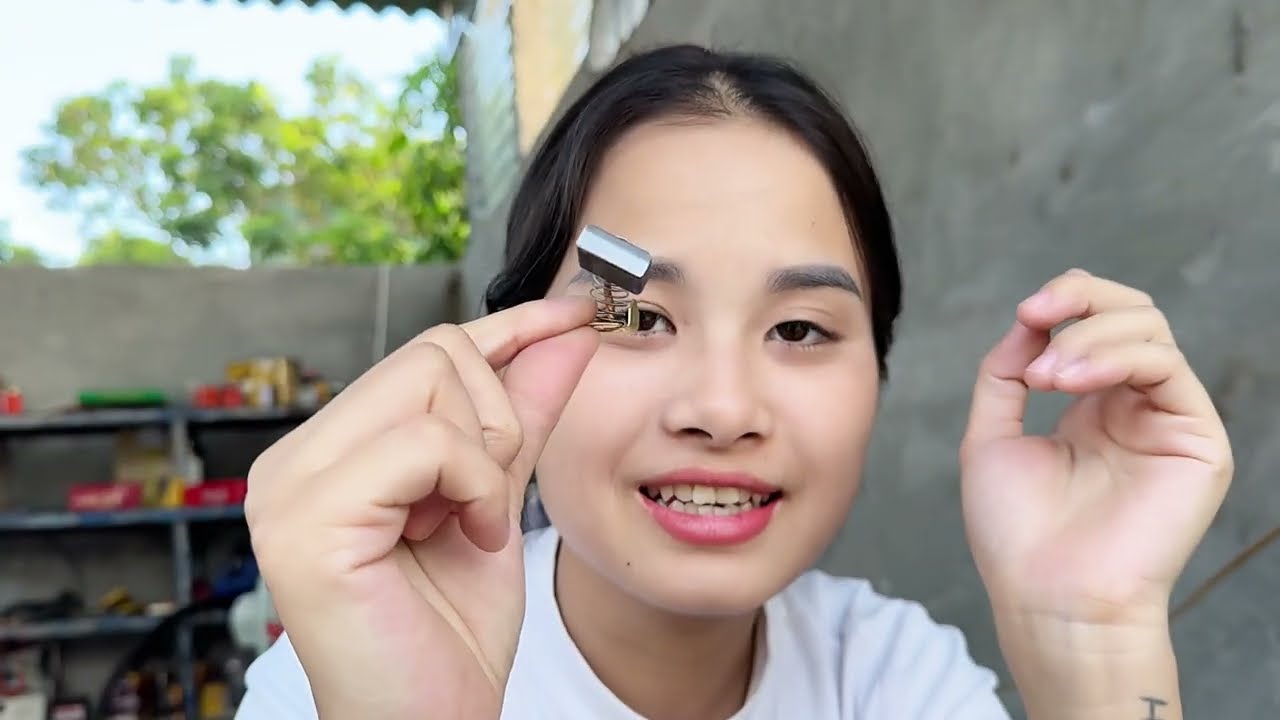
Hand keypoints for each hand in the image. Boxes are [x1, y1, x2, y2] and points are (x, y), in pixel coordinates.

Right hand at [245, 296, 598, 719]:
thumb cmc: (450, 632)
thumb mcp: (497, 501)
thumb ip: (523, 417)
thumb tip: (565, 332)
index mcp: (329, 454)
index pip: (426, 352)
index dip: (508, 329)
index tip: (574, 314)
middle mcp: (294, 461)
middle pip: (433, 353)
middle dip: (497, 420)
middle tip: (490, 499)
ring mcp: (289, 489)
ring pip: (431, 383)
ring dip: (486, 459)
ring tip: (469, 526)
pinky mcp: (306, 520)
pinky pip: (426, 441)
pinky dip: (473, 487)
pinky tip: (466, 539)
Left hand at [959, 269, 1232, 623]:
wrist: (1046, 596)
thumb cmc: (1016, 534)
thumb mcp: (990, 437)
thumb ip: (1005, 373)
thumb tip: (1028, 320)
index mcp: (1092, 408)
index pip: (1095, 324)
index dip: (1065, 300)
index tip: (1025, 312)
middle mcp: (1134, 409)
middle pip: (1132, 313)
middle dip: (1081, 297)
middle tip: (1036, 311)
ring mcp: (1167, 422)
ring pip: (1151, 331)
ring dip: (1089, 335)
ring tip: (1046, 375)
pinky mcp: (1197, 440)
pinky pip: (1167, 368)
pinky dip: (1114, 356)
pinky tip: (1068, 379)